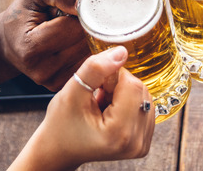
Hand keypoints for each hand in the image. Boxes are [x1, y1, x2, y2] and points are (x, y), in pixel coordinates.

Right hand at [0, 0, 90, 90]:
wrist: (7, 42)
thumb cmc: (22, 15)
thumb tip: (83, 1)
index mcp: (32, 47)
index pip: (76, 28)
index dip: (82, 13)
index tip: (75, 7)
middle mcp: (42, 70)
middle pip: (86, 43)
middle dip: (87, 26)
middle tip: (72, 19)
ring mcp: (53, 81)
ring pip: (91, 55)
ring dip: (88, 39)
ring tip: (70, 32)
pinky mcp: (62, 85)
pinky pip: (88, 65)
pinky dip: (86, 51)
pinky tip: (72, 44)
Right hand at [10, 46, 154, 169]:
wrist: (59, 150)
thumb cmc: (61, 124)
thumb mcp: (72, 92)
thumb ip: (95, 69)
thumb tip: (121, 52)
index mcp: (119, 133)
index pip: (132, 84)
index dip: (113, 76)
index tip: (96, 85)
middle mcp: (136, 143)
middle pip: (140, 90)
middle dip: (119, 86)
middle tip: (97, 96)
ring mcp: (141, 145)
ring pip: (144, 97)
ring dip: (123, 94)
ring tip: (102, 105)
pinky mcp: (143, 143)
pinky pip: (144, 108)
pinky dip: (128, 104)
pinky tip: (111, 111)